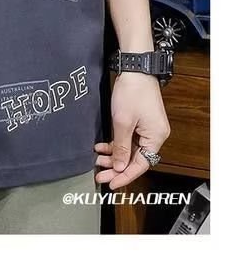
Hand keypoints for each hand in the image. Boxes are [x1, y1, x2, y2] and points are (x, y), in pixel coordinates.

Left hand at [95, 72, 169, 188]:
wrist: (135, 69)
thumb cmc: (132, 93)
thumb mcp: (122, 122)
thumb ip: (122, 147)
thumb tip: (120, 167)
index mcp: (155, 138)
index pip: (141, 165)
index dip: (125, 175)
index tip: (111, 183)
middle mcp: (154, 135)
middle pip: (135, 158)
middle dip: (116, 166)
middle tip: (100, 174)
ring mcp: (147, 128)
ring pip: (129, 149)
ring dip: (114, 155)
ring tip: (97, 160)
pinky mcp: (140, 121)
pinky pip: (128, 138)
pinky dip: (115, 143)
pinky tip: (101, 147)